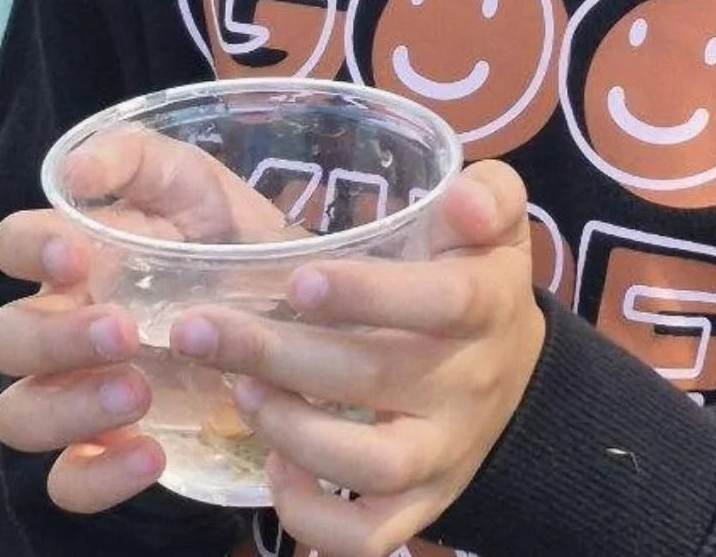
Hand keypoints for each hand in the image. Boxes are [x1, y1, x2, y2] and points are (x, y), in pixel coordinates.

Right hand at [0, 128, 299, 514]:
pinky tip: (151, 454)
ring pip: (20, 415)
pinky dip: (98, 476)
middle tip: (122, 332)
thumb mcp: (193, 178)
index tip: (77, 256)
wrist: (294, 301)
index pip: (12, 245)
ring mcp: (78, 389)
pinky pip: (69, 481)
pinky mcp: (109, 445)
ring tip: (140, 392)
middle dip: (52, 338)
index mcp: (73, 254)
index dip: (29, 250)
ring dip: (69, 408)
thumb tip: (73, 172)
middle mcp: (61, 323)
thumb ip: (133, 159)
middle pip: (4, 340)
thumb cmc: (226, 231)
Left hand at [169, 161, 546, 556]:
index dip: (369, 294)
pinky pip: (369, 537)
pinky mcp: (423, 505)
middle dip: (280, 354)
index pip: (440, 301)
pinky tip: (273, 464)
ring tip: (239, 389)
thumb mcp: (495, 219)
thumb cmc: (477, 273)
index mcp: (486, 305)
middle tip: (201, 330)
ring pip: (371, 465)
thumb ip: (488, 194)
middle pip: (377, 378)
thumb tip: (463, 199)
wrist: (514, 370)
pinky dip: (312, 516)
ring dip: (292, 429)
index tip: (297, 281)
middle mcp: (468, 386)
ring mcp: (445, 454)